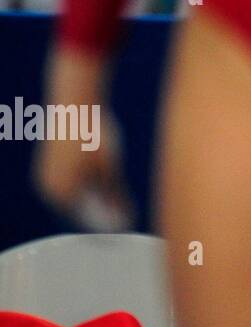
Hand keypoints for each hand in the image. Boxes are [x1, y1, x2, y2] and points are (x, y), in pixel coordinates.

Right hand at [36, 47, 133, 229]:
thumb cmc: (94, 134)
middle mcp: (49, 187)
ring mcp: (47, 173)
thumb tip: (124, 218)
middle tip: (126, 215)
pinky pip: (71, 178)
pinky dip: (88, 182)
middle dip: (103, 210)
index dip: (108, 222)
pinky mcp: (51, 160)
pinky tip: (104, 180)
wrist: (76, 100)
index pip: (87, 217)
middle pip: (80, 206)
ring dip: (95, 196)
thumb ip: (116, 195)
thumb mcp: (110, 168)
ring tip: (119, 201)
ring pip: (76, 191)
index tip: (126, 225)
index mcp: (61, 193)